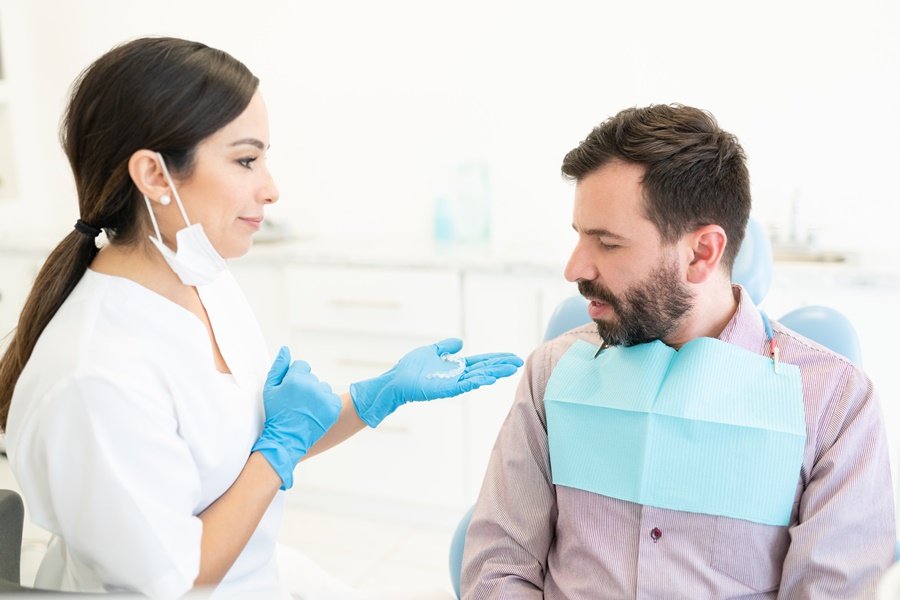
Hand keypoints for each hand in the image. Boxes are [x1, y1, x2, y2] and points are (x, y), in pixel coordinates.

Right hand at [252, 347, 341, 489]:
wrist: (287, 439)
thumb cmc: (276, 414)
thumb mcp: (270, 390)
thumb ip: (278, 367)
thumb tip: (286, 349)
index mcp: (296, 379)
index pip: (303, 366)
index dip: (296, 378)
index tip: (291, 392)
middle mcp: (312, 386)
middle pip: (313, 378)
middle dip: (306, 387)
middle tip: (297, 404)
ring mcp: (324, 397)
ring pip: (323, 388)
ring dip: (317, 396)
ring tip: (306, 410)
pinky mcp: (334, 408)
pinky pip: (332, 398)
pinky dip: (326, 405)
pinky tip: (316, 414)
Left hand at [349, 338, 522, 427]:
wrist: (395, 380)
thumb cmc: (410, 368)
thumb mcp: (431, 351)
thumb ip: (446, 347)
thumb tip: (460, 342)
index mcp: (456, 366)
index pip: (482, 361)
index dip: (497, 359)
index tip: (513, 357)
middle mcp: (458, 375)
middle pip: (485, 369)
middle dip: (502, 366)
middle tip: (519, 362)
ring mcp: (453, 383)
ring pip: (479, 377)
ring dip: (495, 373)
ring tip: (511, 369)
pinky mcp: (446, 389)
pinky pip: (465, 385)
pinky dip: (477, 381)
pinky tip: (490, 377)